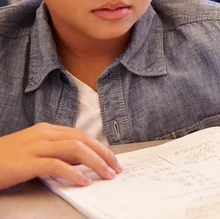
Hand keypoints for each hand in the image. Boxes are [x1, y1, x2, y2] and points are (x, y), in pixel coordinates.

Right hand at [0, 123, 121, 190]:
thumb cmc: (5, 160)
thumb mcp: (35, 152)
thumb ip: (57, 154)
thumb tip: (83, 162)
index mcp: (46, 130)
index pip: (81, 135)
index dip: (100, 147)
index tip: (113, 160)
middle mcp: (43, 134)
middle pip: (82, 140)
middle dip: (103, 154)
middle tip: (116, 168)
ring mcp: (34, 146)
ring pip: (74, 149)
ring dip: (95, 162)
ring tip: (106, 175)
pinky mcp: (26, 162)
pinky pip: (55, 165)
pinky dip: (72, 172)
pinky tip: (82, 181)